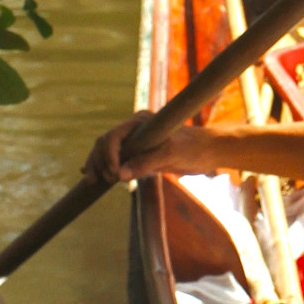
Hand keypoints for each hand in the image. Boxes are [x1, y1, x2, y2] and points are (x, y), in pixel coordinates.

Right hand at [83, 117, 228, 187]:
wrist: (209, 152)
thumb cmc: (194, 148)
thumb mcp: (171, 155)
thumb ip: (146, 163)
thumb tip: (119, 175)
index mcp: (140, 121)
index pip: (113, 136)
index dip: (108, 155)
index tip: (114, 174)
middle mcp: (134, 130)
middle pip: (105, 143)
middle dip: (98, 161)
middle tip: (104, 181)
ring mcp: (135, 142)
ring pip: (107, 152)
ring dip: (98, 165)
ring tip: (94, 182)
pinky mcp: (138, 155)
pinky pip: (116, 160)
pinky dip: (104, 168)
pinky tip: (94, 178)